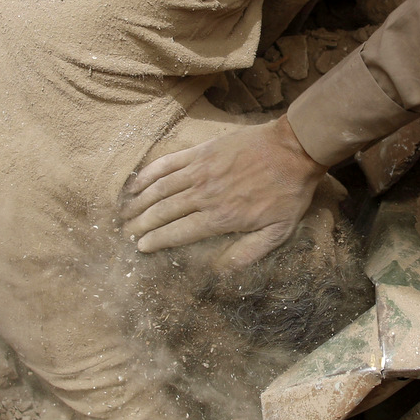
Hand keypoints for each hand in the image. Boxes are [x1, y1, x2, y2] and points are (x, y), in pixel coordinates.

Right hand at [121, 115, 327, 264]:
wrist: (293, 148)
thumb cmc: (288, 192)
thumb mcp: (278, 231)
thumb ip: (249, 252)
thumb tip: (222, 271)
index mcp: (221, 217)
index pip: (179, 233)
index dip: (157, 241)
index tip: (142, 247)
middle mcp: (205, 195)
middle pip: (164, 212)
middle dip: (142, 224)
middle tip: (128, 233)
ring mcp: (201, 171)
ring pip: (160, 188)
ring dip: (139, 202)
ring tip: (125, 213)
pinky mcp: (202, 152)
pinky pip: (168, 163)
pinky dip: (148, 174)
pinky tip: (136, 183)